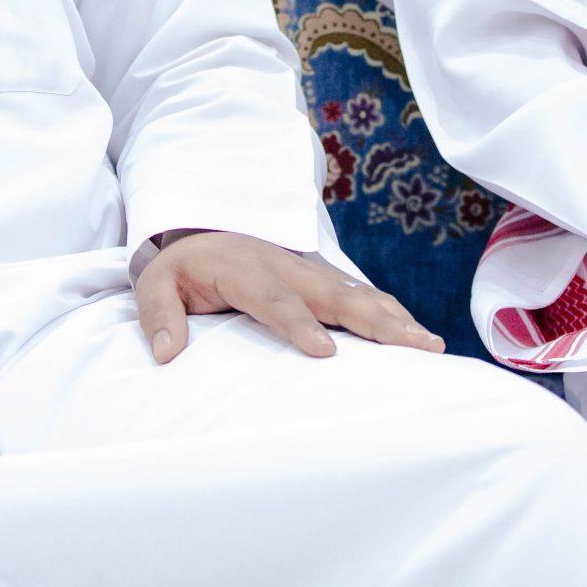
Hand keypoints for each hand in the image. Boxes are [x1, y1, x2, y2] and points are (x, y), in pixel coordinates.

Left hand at [134, 229, 446, 362]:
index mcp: (244, 267)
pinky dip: (391, 315)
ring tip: (430, 345)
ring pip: (358, 294)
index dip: (299, 323)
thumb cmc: (185, 268)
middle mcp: (286, 266)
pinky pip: (362, 296)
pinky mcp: (325, 280)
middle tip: (411, 346)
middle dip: (374, 321)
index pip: (275, 298)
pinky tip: (417, 339)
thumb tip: (168, 351)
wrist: (206, 234)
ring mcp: (311, 271)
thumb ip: (158, 314)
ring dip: (394, 319)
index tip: (325, 352)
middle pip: (334, 294)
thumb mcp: (157, 283)